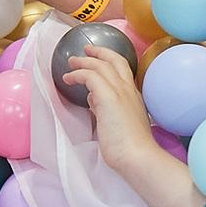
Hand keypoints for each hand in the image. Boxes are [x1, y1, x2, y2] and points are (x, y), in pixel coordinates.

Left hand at [63, 42, 156, 157]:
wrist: (137, 156)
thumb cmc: (129, 148)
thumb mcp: (118, 123)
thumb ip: (106, 109)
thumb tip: (93, 101)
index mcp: (133, 96)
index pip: (123, 71)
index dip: (109, 62)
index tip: (97, 62)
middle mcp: (128, 90)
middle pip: (115, 60)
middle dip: (99, 52)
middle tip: (85, 50)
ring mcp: (120, 92)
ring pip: (101, 65)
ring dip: (83, 62)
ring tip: (71, 64)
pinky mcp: (108, 97)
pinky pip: (90, 76)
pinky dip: (78, 74)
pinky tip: (68, 79)